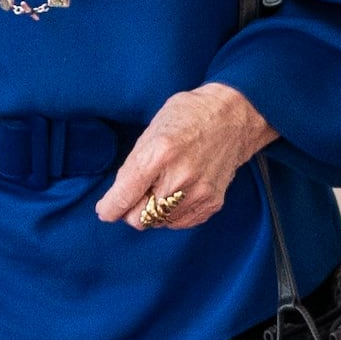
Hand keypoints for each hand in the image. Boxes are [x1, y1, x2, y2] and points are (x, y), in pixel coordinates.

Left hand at [92, 83, 274, 233]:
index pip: (123, 196)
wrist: (234, 117)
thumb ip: (134, 164)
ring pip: (158, 222)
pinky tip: (177, 192)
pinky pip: (179, 223)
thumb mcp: (152, 129)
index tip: (106, 210)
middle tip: (135, 196)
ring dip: (153, 210)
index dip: (109, 208)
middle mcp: (179, 177)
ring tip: (162, 186)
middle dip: (131, 210)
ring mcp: (198, 192)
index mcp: (159, 153)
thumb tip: (118, 197)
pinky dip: (172, 213)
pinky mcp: (211, 203)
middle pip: (139, 219)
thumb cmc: (189, 116)